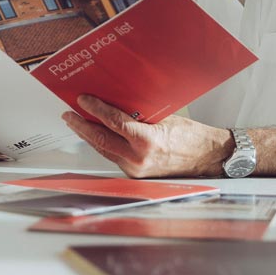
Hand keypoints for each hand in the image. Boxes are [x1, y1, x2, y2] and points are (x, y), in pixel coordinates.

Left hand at [62, 95, 232, 177]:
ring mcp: (135, 169)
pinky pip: (113, 157)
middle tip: (70, 114)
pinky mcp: (135, 174)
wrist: (205, 157)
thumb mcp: (164, 117)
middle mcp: (138, 159)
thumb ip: (138, 112)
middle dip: (82, 126)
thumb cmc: (191, 137)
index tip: (83, 100)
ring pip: (104, 150)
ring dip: (89, 136)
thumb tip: (115, 100)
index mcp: (147, 141)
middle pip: (101, 140)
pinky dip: (102, 144)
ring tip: (77, 122)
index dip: (95, 110)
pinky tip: (96, 135)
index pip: (113, 123)